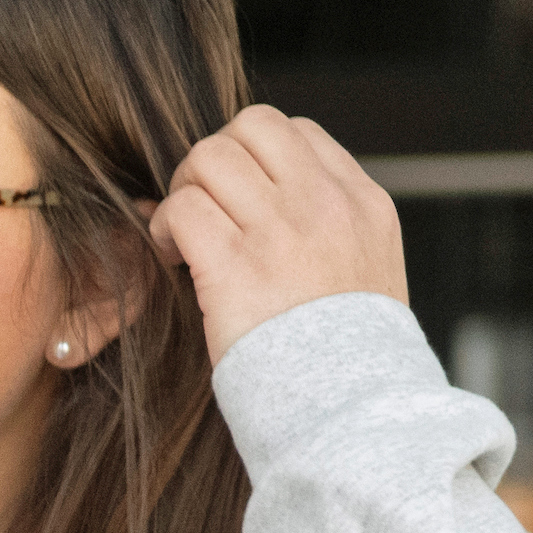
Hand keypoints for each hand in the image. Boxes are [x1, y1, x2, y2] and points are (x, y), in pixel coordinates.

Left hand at [151, 105, 406, 368]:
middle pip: (252, 125)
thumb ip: (333, 228)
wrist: (351, 406)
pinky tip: (172, 259)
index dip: (255, 158)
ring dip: (185, 190)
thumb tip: (274, 202)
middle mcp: (325, 204)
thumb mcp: (368, 272)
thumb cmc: (348, 354)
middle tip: (205, 210)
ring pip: (210, 156)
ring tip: (185, 237)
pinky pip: (182, 208)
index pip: (298, 132)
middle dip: (215, 160)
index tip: (241, 203)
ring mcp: (281, 230)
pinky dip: (164, 226)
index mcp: (363, 203)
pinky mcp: (236, 265)